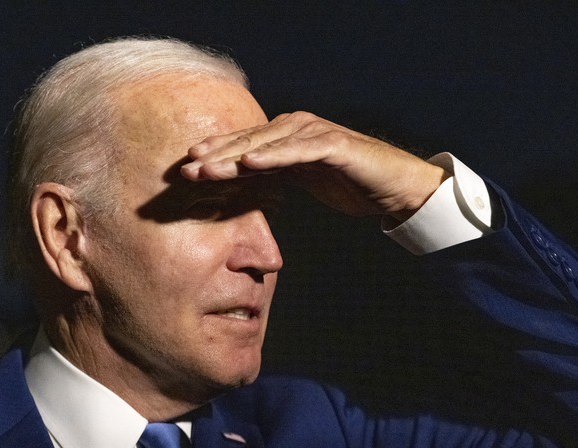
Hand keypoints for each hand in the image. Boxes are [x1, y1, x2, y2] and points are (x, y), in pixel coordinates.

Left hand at [180, 111, 448, 221]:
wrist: (393, 188)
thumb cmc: (348, 183)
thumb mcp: (303, 180)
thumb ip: (275, 175)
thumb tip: (243, 183)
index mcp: (286, 137)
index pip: (243, 147)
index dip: (214, 156)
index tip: (184, 169)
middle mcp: (296, 129)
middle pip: (247, 143)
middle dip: (214, 156)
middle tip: (184, 169)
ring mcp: (314, 134)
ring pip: (266, 145)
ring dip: (234, 156)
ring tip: (206, 168)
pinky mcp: (333, 146)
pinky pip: (297, 150)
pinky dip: (273, 156)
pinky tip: (249, 163)